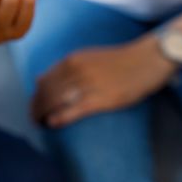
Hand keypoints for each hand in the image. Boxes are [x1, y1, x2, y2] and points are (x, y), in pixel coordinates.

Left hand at [33, 37, 176, 127]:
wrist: (148, 58)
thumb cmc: (118, 60)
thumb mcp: (86, 57)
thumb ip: (63, 68)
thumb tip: (38, 79)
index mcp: (72, 60)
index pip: (43, 82)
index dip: (35, 97)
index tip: (32, 108)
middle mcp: (76, 70)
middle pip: (46, 93)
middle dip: (36, 108)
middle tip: (34, 120)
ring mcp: (89, 84)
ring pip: (56, 102)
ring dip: (43, 115)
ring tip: (40, 124)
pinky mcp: (102, 98)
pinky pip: (74, 110)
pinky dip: (60, 118)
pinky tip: (52, 124)